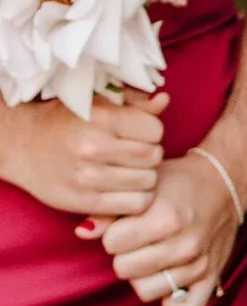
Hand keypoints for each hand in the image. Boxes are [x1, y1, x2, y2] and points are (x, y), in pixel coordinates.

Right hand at [0, 88, 164, 217]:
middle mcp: (94, 146)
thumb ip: (132, 103)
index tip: (138, 134)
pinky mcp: (87, 201)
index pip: (154, 129)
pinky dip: (136, 198)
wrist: (22, 146)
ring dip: (145, 178)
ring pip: (148, 183)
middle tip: (133, 154)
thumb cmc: (63, 122)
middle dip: (150, 155)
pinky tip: (124, 189)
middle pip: (154, 157)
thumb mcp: (94, 104)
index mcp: (100, 117)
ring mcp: (90, 176)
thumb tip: (164, 100)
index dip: (151, 132)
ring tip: (128, 171)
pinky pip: (135, 205)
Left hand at [100, 150, 245, 305]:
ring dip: (142, 276)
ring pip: (147, 290)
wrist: (224, 185)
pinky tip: (166, 285)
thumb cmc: (179, 182)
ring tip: (148, 259)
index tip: (122, 226)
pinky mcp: (211, 278)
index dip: (112, 234)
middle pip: (125, 269)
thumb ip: (110, 209)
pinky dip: (172, 303)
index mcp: (165, 218)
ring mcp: (199, 265)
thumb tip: (83, 232)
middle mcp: (184, 245)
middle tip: (133, 243)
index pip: (113, 244)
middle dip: (123, 255)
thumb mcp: (143, 185)